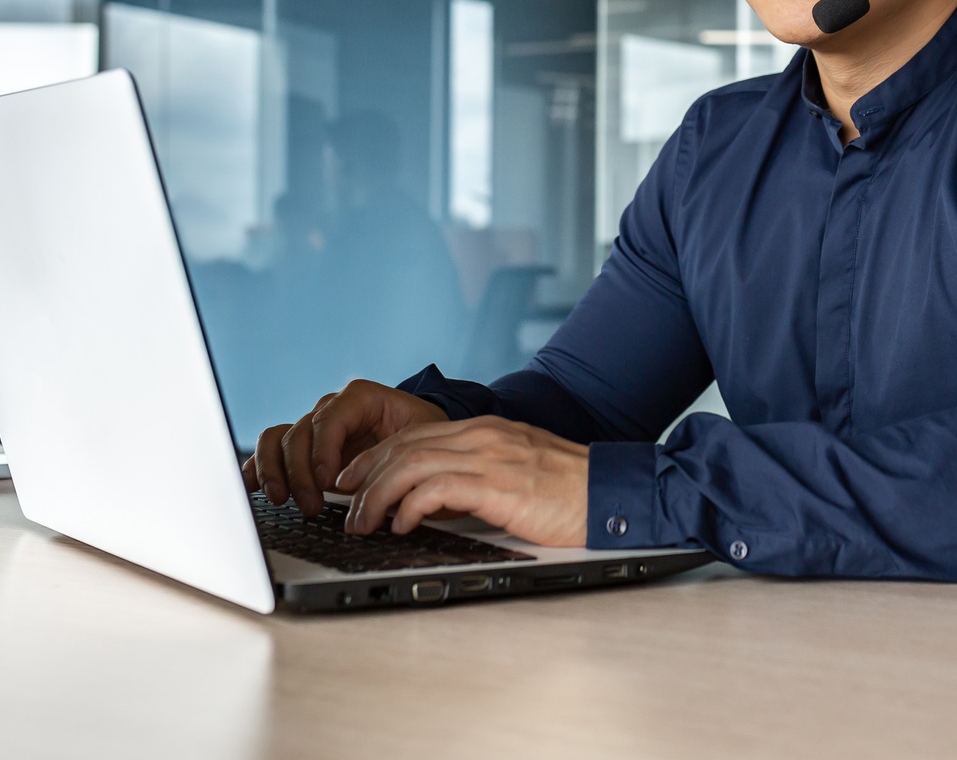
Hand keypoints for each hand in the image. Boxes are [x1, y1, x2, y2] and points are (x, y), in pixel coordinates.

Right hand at [243, 379, 447, 515]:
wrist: (421, 438)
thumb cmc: (423, 436)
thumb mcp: (421, 438)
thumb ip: (397, 456)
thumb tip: (372, 487)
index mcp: (360, 398)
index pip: (329, 419)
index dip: (322, 450)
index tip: (326, 481)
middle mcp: (331, 409)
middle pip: (299, 433)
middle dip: (300, 473)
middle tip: (310, 505)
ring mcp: (313, 427)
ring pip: (277, 439)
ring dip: (274, 471)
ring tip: (281, 499)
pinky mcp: (304, 448)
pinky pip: (271, 449)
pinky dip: (258, 466)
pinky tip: (252, 486)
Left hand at [334, 416, 588, 548]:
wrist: (611, 494)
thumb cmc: (570, 491)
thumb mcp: (518, 472)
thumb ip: (480, 474)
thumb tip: (439, 498)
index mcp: (487, 431)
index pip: (415, 434)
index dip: (376, 456)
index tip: (353, 479)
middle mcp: (484, 436)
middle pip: (404, 446)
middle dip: (365, 477)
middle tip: (345, 506)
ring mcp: (491, 457)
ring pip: (411, 465)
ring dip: (377, 496)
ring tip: (363, 523)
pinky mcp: (498, 485)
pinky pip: (436, 490)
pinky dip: (409, 506)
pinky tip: (401, 525)